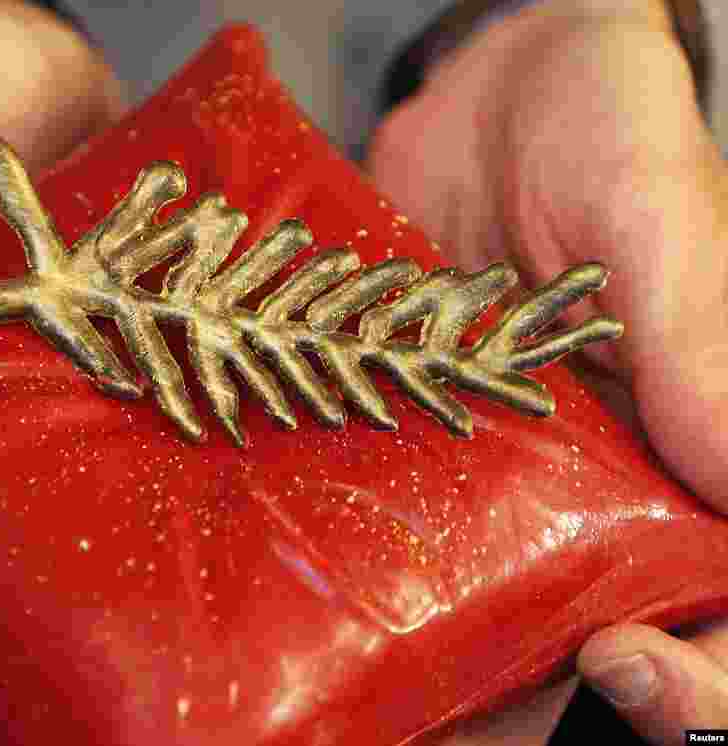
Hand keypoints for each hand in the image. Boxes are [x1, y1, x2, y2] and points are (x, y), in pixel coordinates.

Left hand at [367, 0, 727, 742]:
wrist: (490, 88)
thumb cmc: (606, 126)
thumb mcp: (658, 211)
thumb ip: (698, 334)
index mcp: (688, 451)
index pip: (720, 607)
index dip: (698, 679)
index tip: (622, 666)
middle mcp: (599, 488)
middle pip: (593, 635)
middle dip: (538, 700)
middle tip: (457, 720)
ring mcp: (501, 476)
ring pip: (484, 608)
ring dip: (436, 667)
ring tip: (363, 697)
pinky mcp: (417, 441)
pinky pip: (395, 534)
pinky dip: (363, 580)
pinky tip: (312, 608)